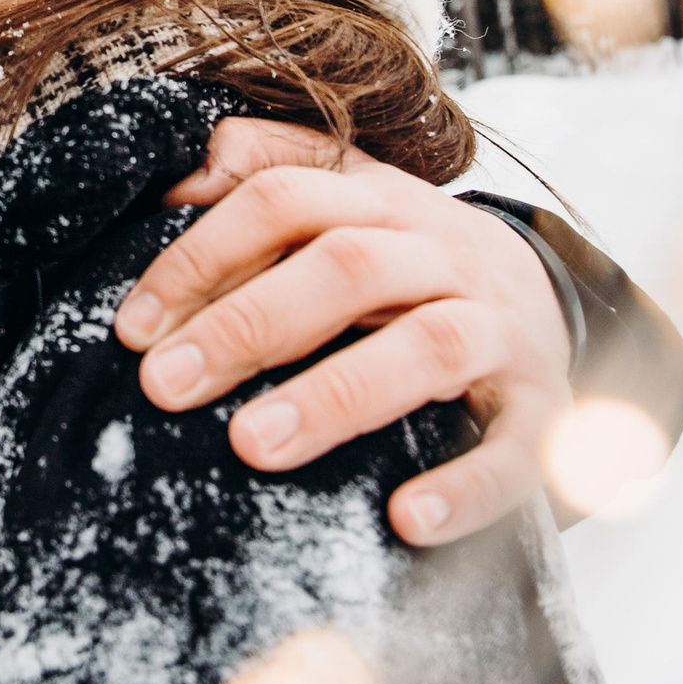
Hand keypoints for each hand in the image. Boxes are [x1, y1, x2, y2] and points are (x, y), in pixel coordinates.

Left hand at [113, 118, 573, 547]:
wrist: (549, 307)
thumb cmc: (408, 263)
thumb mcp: (348, 200)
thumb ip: (267, 165)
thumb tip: (178, 180)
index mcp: (382, 202)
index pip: (283, 198)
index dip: (200, 256)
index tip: (133, 329)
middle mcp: (444, 254)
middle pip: (348, 266)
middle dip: (249, 323)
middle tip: (165, 384)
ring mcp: (501, 330)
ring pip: (428, 345)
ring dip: (335, 395)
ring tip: (253, 446)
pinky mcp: (545, 411)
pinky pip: (516, 449)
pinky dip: (465, 486)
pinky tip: (405, 518)